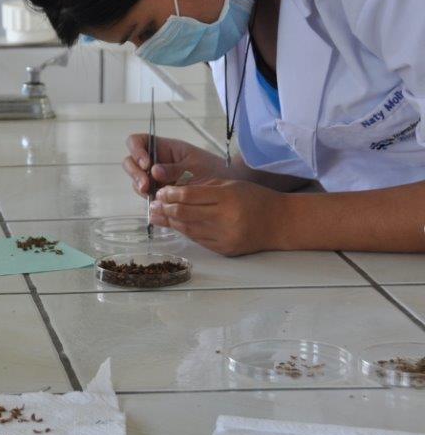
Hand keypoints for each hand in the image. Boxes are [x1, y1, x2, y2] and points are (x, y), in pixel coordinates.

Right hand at [123, 135, 227, 197]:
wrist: (227, 188)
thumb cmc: (213, 171)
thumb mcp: (195, 168)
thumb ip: (175, 170)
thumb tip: (154, 171)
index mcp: (164, 148)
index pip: (138, 141)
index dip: (136, 151)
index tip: (146, 165)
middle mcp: (156, 161)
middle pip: (131, 161)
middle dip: (135, 173)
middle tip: (146, 187)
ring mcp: (155, 177)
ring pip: (136, 179)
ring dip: (139, 186)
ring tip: (152, 196)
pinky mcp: (159, 192)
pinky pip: (146, 194)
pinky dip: (148, 198)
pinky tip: (157, 204)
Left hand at [149, 180, 284, 255]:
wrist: (281, 223)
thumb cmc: (255, 199)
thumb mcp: (231, 184)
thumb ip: (203, 187)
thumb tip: (173, 192)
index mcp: (227, 197)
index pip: (190, 195)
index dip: (171, 194)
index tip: (161, 192)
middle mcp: (225, 218)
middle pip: (185, 214)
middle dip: (165, 209)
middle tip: (153, 205)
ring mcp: (224, 236)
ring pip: (188, 229)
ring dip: (170, 222)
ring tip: (157, 215)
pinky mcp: (224, 249)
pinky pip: (198, 240)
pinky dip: (184, 231)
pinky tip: (175, 225)